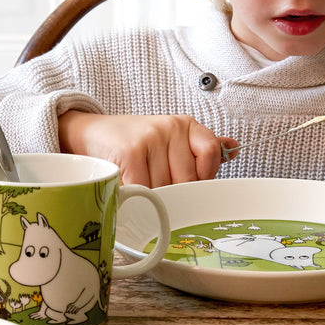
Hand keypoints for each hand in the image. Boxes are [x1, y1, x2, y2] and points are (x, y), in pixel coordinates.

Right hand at [58, 111, 238, 187]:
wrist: (90, 133)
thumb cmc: (134, 143)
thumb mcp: (170, 140)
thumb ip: (200, 149)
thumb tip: (234, 148)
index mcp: (186, 125)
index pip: (211, 154)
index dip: (203, 177)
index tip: (191, 187)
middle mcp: (171, 127)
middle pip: (188, 180)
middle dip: (174, 195)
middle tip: (157, 192)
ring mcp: (151, 138)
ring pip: (166, 189)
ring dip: (151, 199)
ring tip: (140, 188)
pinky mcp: (131, 153)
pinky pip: (144, 190)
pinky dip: (136, 199)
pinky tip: (129, 194)